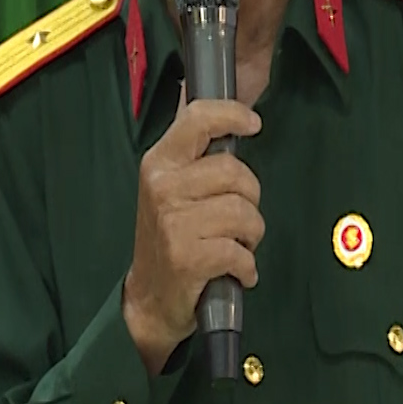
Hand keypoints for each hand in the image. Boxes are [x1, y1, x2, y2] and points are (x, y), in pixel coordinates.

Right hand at [122, 85, 263, 374]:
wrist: (149, 298)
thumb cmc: (169, 236)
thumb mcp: (170, 187)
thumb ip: (192, 154)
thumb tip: (215, 104)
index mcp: (159, 163)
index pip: (196, 120)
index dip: (231, 115)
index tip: (253, 123)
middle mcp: (162, 186)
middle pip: (236, 172)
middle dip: (250, 199)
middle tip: (237, 219)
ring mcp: (173, 222)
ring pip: (245, 214)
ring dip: (251, 237)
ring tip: (234, 247)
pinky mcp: (187, 257)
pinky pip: (242, 253)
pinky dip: (247, 267)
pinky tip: (233, 272)